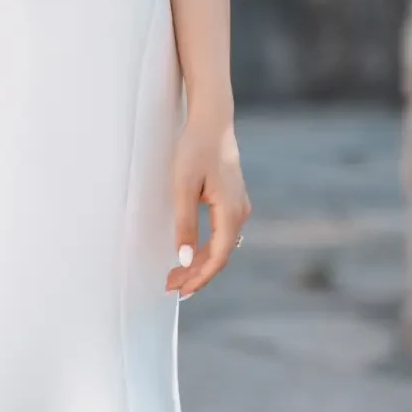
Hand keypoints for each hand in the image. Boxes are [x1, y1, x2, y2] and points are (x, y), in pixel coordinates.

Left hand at [168, 107, 250, 297]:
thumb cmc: (195, 149)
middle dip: (196, 274)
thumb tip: (184, 259)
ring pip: (221, 245)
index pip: (216, 257)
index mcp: (230, 212)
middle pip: (220, 254)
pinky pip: (222, 233)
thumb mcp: (182, 187)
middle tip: (171, 286)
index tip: (178, 290)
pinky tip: (190, 251)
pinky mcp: (233, 200)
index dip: (198, 277)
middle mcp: (240, 212)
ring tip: (177, 274)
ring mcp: (239, 206)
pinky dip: (205, 247)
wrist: (212, 121)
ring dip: (200, 262)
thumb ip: (184, 224)